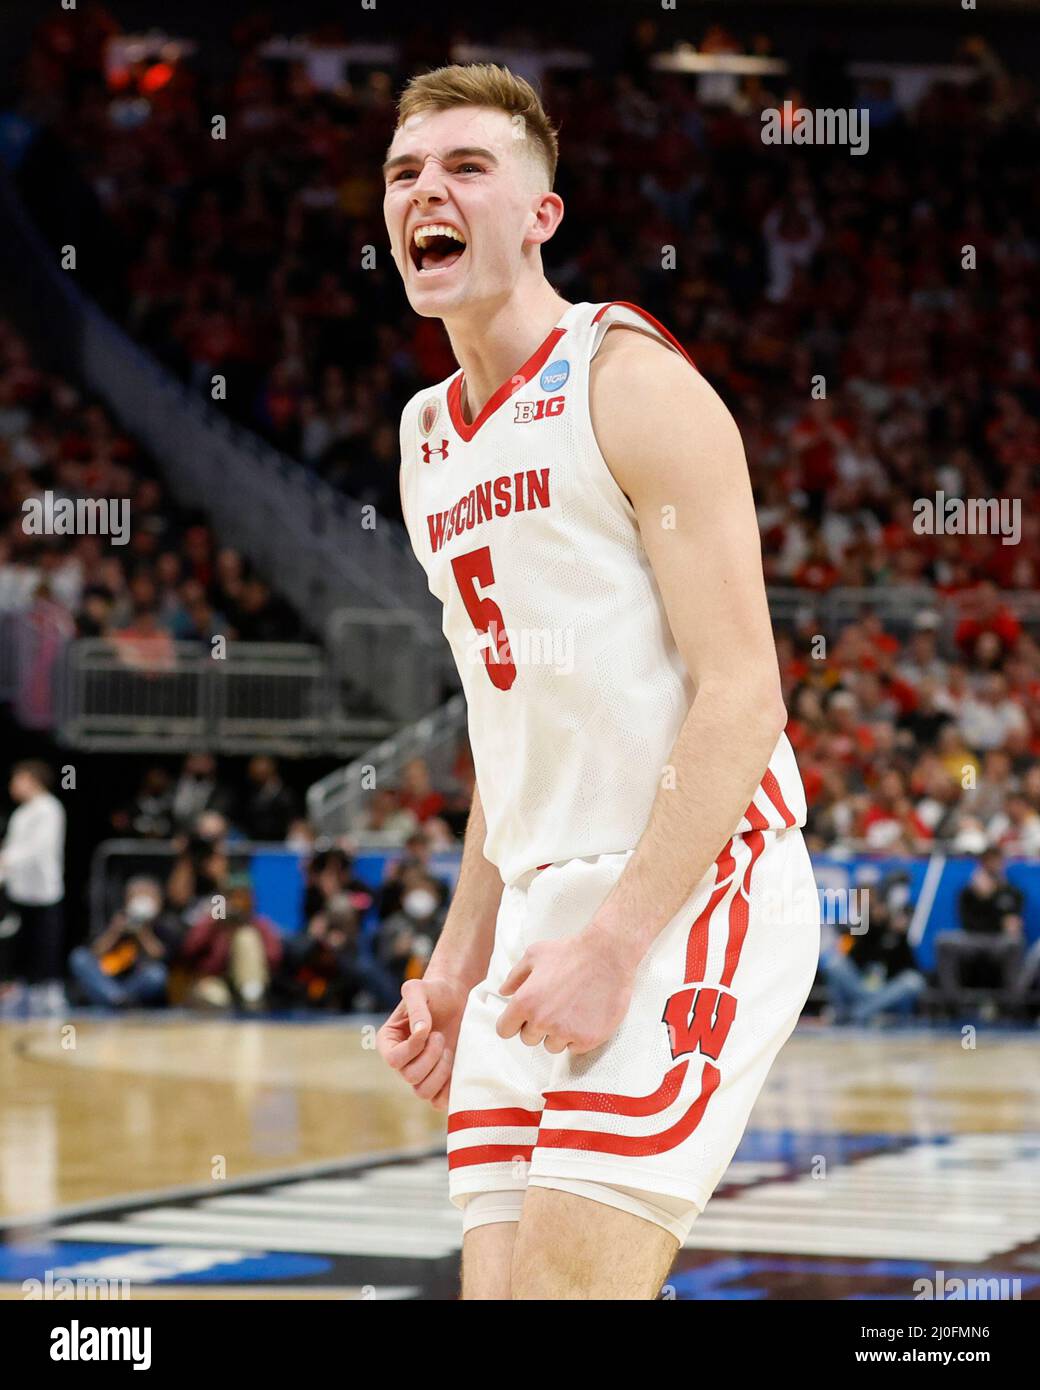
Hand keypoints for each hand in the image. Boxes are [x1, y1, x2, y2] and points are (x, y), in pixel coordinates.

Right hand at [376, 975, 468, 1110]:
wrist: (458, 999)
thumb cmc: (434, 992)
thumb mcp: (419, 989)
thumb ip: (416, 1006)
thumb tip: (420, 1031)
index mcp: (389, 1043)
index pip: (394, 1060)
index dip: (413, 1048)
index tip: (427, 1029)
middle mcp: (402, 1062)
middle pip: (410, 1077)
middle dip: (431, 1056)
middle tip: (440, 1036)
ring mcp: (421, 1074)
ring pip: (424, 1092)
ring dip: (441, 1071)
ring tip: (448, 1049)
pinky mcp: (440, 1082)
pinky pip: (440, 1101)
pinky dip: (450, 1087)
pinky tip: (456, 1063)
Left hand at [496, 929, 634, 1055]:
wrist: (608, 953)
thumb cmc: (570, 951)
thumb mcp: (535, 955)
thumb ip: (515, 976)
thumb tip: (504, 992)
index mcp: (525, 1001)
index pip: (504, 1030)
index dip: (513, 1023)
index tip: (522, 1018)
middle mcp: (542, 1020)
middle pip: (528, 1039)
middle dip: (537, 1026)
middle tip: (554, 1007)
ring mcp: (566, 1032)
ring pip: (552, 1046)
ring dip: (558, 1033)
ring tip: (571, 1010)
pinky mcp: (588, 1039)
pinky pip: (574, 1048)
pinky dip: (578, 1036)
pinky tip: (585, 1016)